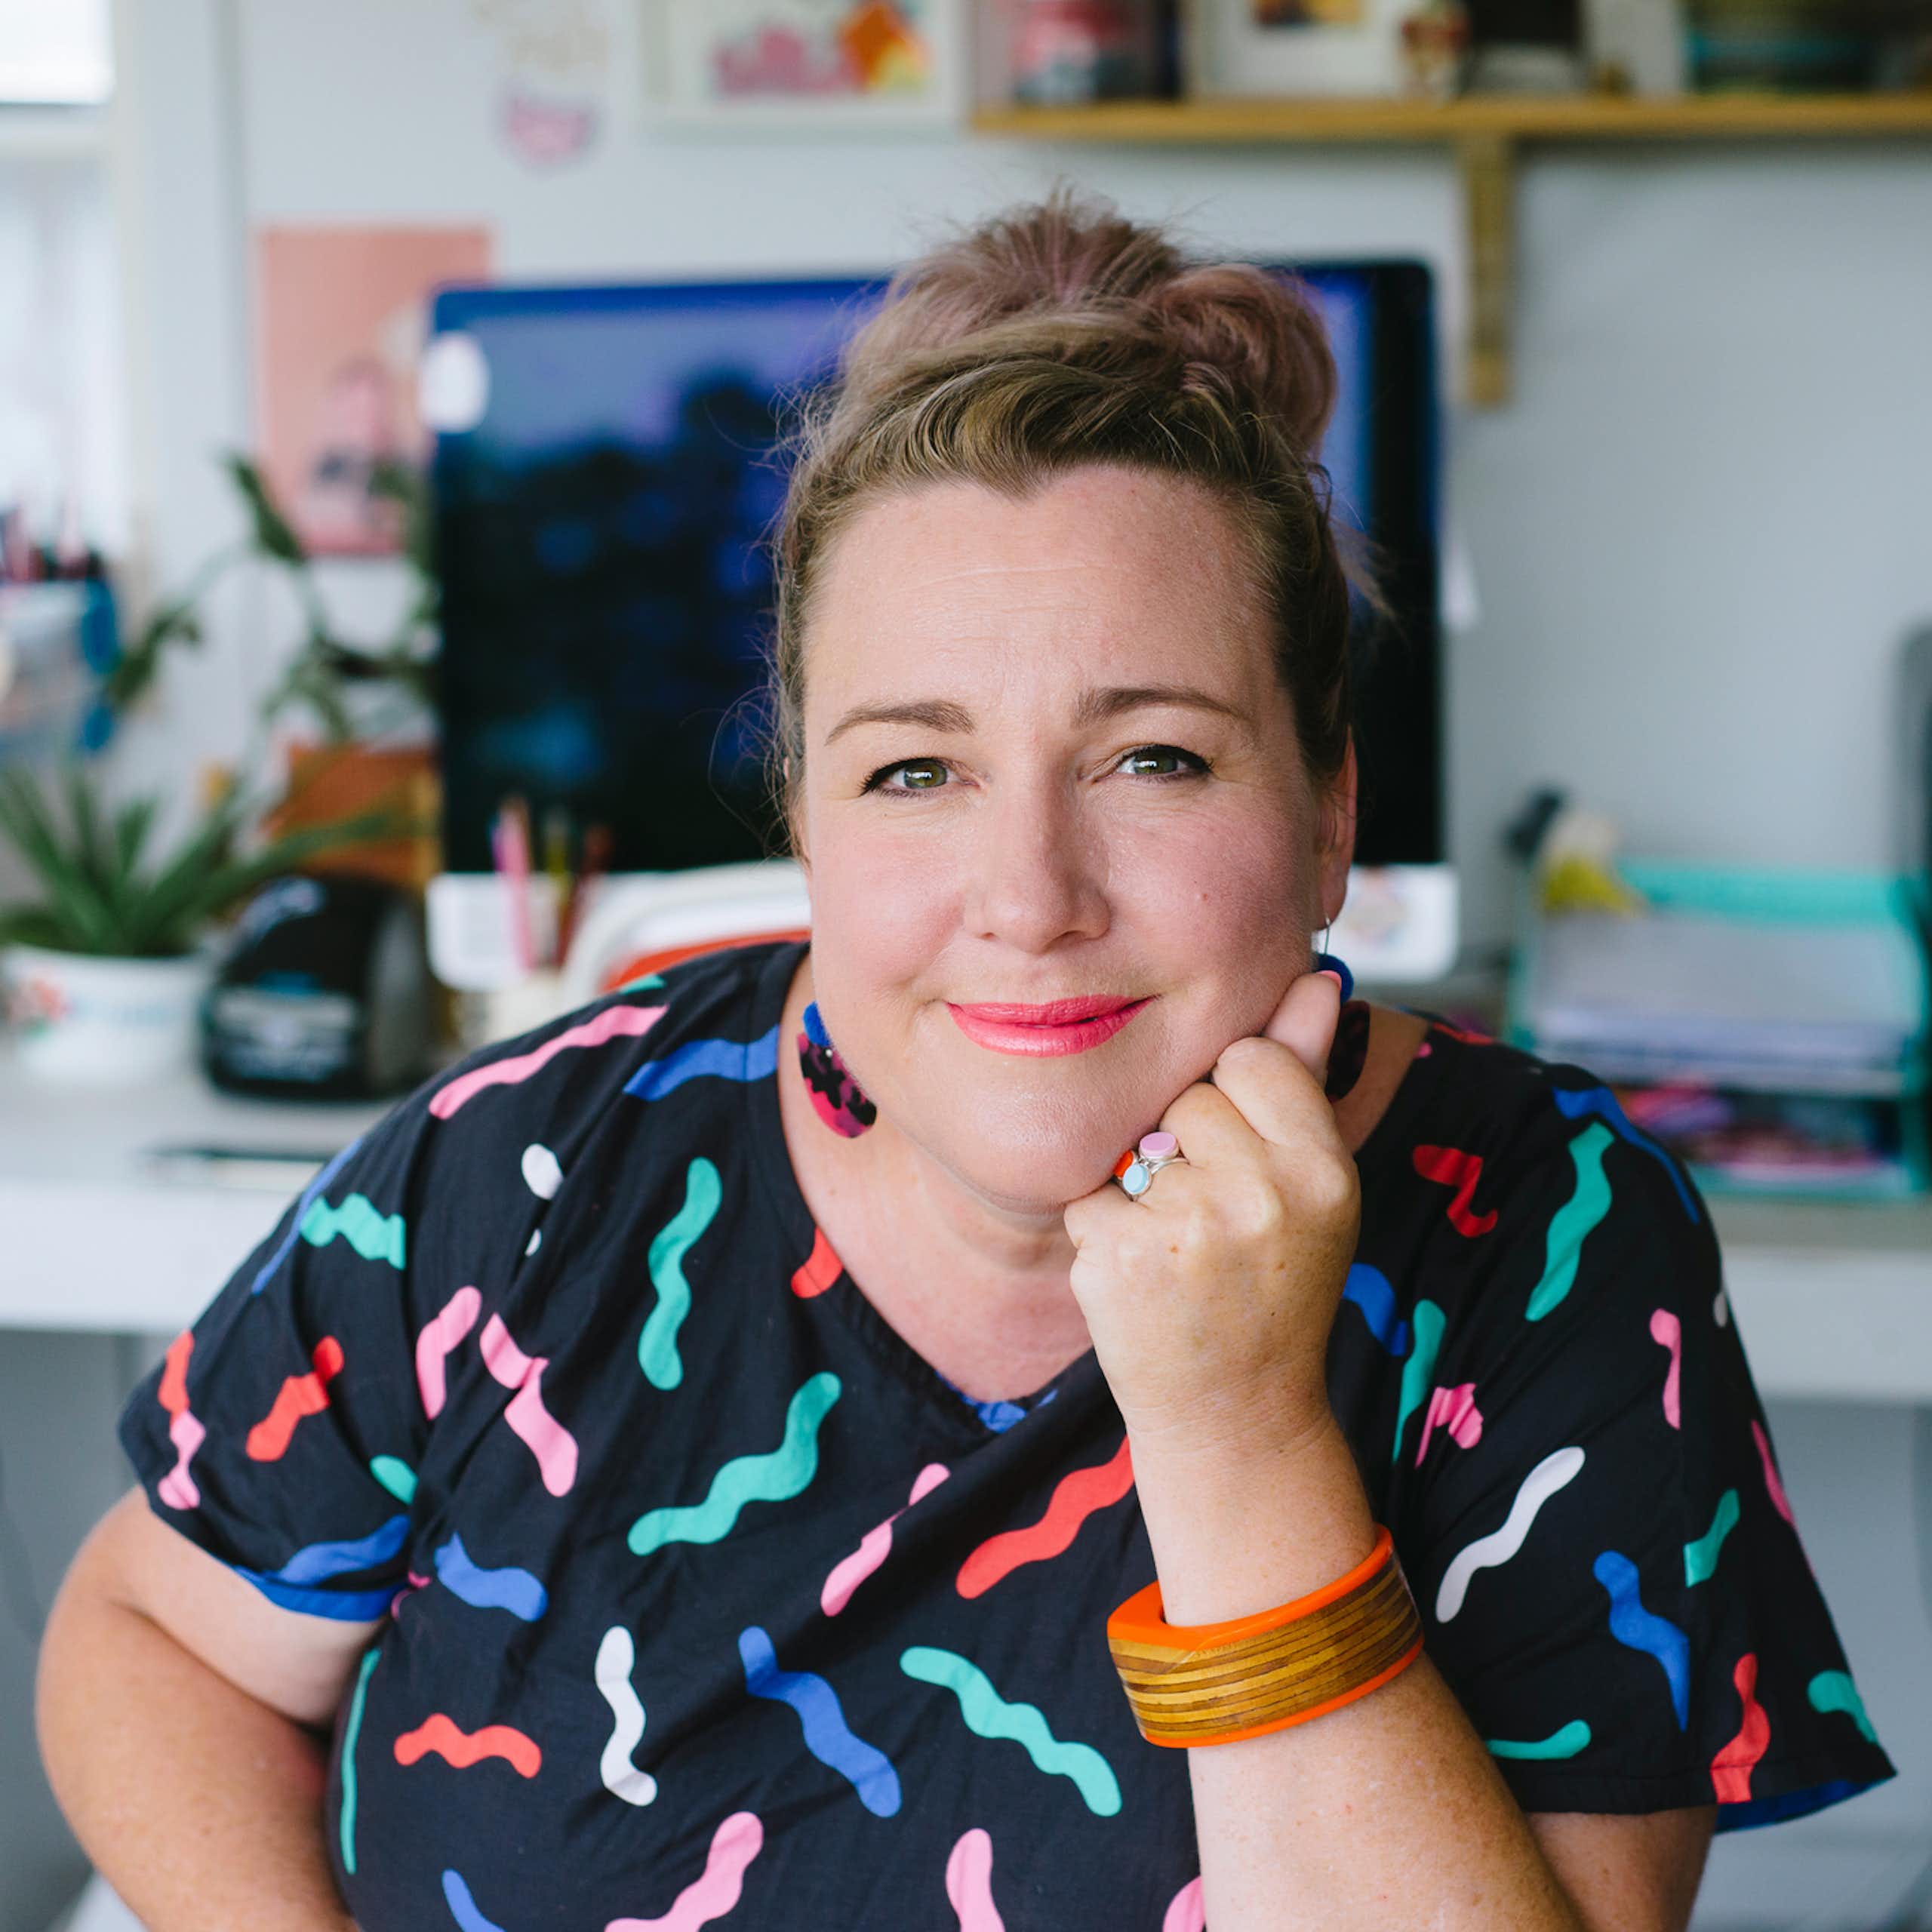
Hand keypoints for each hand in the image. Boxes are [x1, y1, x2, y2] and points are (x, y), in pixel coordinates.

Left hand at [1062, 969, 1359, 1454]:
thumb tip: (1315, 977)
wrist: (1239, 1417)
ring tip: (1183, 1252)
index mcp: (1322, 1167)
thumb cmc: (1274, 1286)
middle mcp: (1263, 1193)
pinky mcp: (1123, 1256)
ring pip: (1135, 1143)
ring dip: (1141, 1189)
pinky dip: (1101, 1231)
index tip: (1249, 1165)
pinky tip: (1143, 1279)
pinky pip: (1088, 1193)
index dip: (1235, 1103)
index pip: (1249, 1058)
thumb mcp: (1310, 1187)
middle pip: (1186, 1097)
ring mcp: (1190, 1226)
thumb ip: (1303, 1075)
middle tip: (1218, 1225)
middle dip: (1187, 1148)